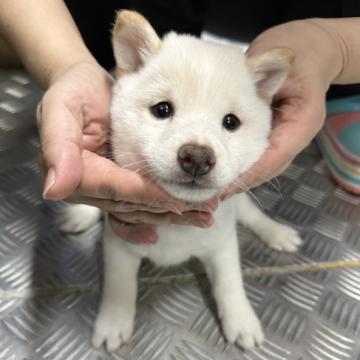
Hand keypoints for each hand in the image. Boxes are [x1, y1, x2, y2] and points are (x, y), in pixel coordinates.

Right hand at [38, 61, 215, 242]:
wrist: (84, 84)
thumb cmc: (74, 89)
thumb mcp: (61, 106)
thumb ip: (57, 145)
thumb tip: (54, 190)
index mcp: (71, 169)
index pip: (114, 187)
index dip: (146, 195)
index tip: (179, 202)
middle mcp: (86, 185)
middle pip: (130, 204)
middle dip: (166, 208)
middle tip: (205, 210)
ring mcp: (102, 186)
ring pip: (136, 209)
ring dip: (169, 214)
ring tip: (204, 216)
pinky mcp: (116, 183)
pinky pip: (133, 208)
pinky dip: (153, 217)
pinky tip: (176, 222)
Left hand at [222, 19, 342, 197]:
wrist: (307, 54)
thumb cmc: (298, 58)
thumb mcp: (285, 67)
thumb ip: (263, 83)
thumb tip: (236, 101)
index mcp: (301, 126)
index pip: (272, 159)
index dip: (246, 174)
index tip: (222, 186)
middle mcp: (290, 139)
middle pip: (263, 170)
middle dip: (236, 181)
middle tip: (208, 191)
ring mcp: (279, 141)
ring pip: (256, 167)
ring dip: (233, 177)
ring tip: (207, 186)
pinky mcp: (268, 137)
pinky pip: (252, 157)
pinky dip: (233, 164)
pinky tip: (214, 167)